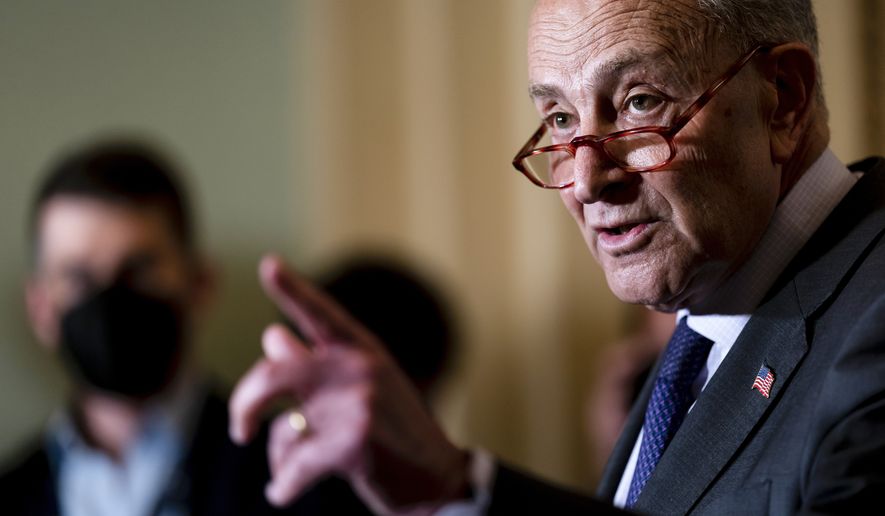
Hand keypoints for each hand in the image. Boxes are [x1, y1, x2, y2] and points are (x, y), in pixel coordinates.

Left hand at [229, 254, 469, 514]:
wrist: (437, 480)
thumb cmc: (394, 434)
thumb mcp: (362, 389)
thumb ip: (316, 363)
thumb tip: (271, 334)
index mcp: (362, 350)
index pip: (320, 313)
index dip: (291, 288)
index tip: (267, 262)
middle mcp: (359, 368)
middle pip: (273, 373)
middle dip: (244, 405)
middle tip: (241, 431)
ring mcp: (356, 403)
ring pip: (281, 429)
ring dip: (279, 458)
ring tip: (290, 473)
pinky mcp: (351, 444)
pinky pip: (292, 467)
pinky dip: (283, 487)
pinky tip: (283, 493)